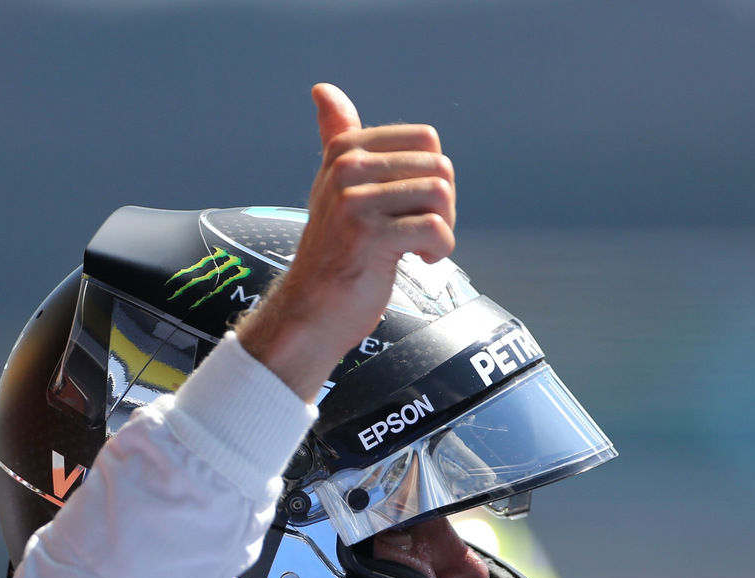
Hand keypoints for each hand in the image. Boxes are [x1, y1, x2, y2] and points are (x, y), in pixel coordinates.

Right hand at [236, 83, 455, 401]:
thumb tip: (324, 90)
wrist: (312, 310)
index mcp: (345, 150)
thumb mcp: (334, 187)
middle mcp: (347, 169)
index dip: (431, 176)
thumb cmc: (335, 251)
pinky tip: (415, 261)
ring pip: (442, 196)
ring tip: (415, 247)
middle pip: (440, 168)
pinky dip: (438, 252)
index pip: (426, 139)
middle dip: (441, 206)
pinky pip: (436, 230)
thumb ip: (337, 138)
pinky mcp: (369, 235)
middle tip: (414, 232)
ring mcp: (355, 201)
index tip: (406, 205)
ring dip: (442, 230)